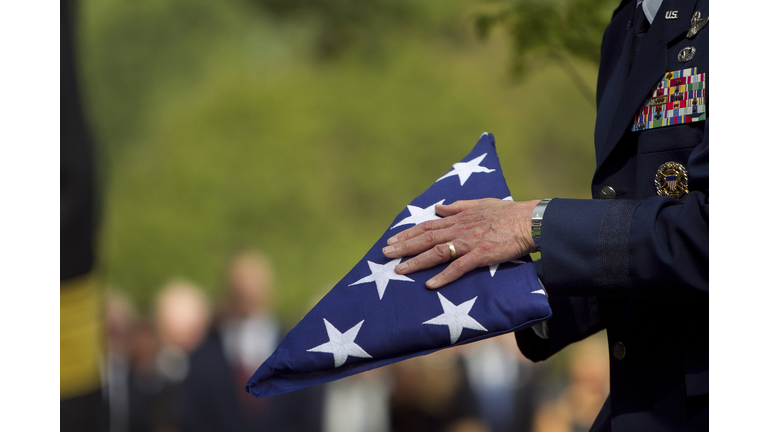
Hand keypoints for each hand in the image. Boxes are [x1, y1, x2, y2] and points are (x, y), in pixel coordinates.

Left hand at [382, 198, 539, 288]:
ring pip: (437, 252)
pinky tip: (430, 284)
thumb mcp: (481, 204)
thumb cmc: (508, 213)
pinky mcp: (481, 255)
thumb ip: (458, 206)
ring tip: (399, 270)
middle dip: (404, 246)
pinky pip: (459, 267)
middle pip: (426, 238)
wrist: (529, 221)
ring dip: (417, 261)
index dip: (408, 233)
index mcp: (459, 218)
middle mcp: (460, 229)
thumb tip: (439, 207)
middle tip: (385, 254)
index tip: (392, 239)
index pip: (428, 226)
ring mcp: (469, 242)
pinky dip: (444, 276)